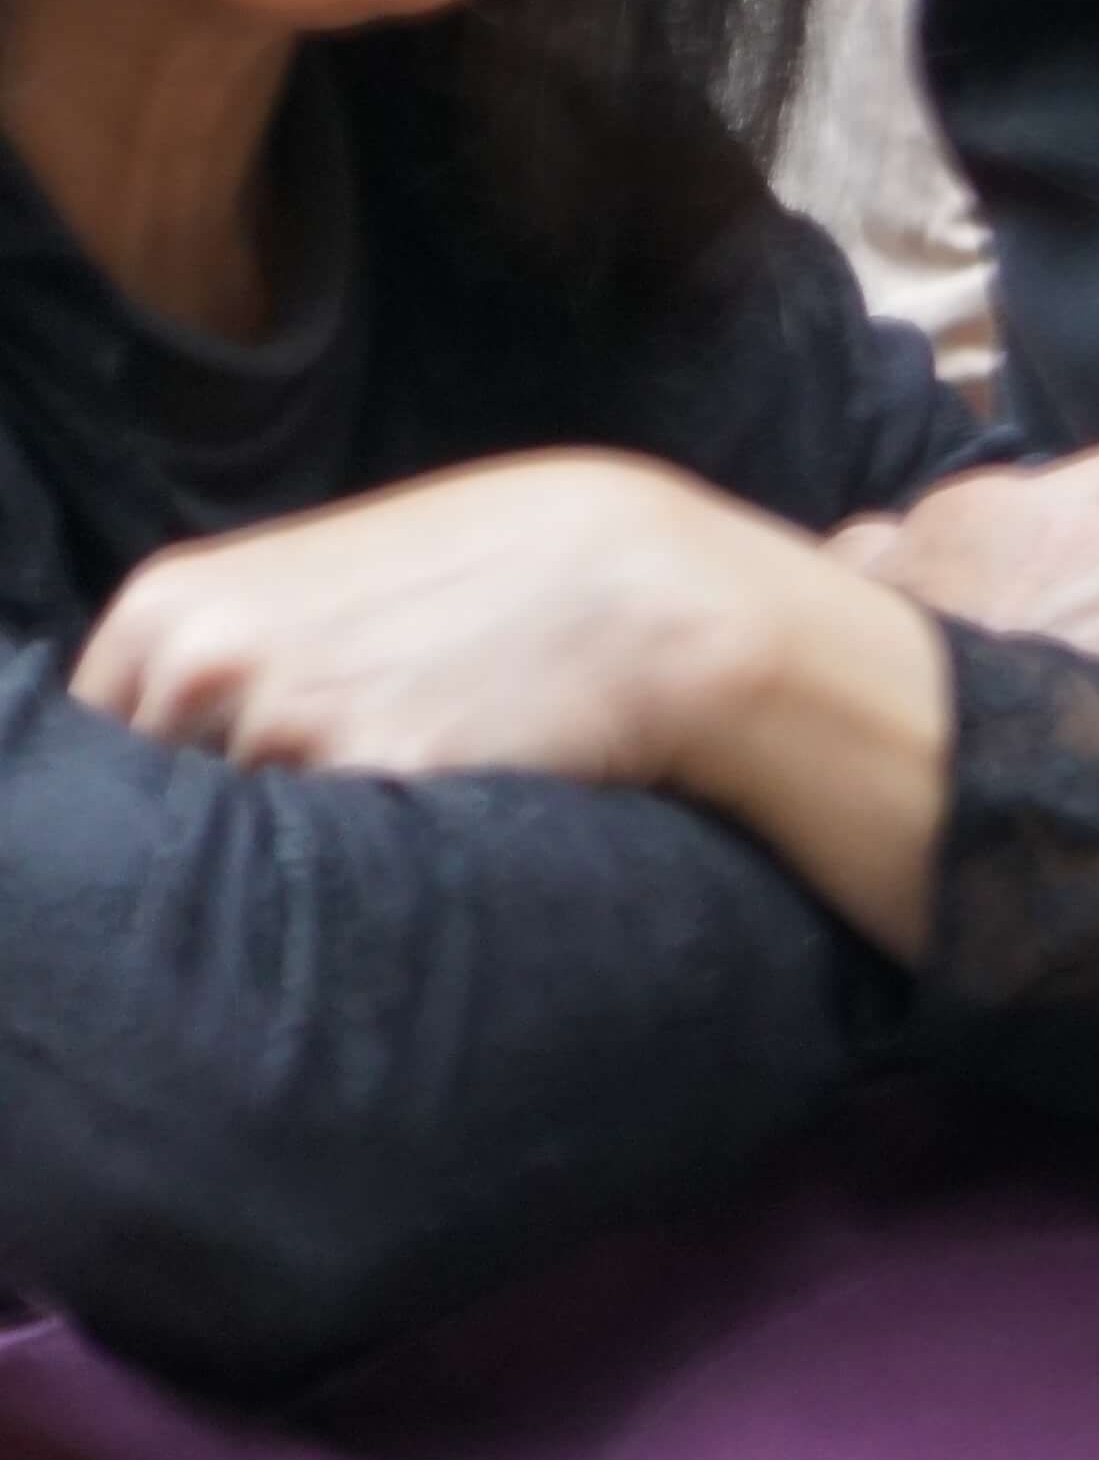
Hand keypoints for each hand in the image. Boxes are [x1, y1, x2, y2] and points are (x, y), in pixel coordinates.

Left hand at [74, 450, 960, 953]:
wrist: (655, 592)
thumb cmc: (499, 578)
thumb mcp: (331, 577)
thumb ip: (223, 647)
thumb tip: (153, 746)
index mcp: (173, 605)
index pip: (82, 746)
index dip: (147, 787)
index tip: (204, 810)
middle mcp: (205, 663)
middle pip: (142, 806)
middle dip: (201, 832)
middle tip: (296, 827)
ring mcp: (286, 728)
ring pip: (227, 852)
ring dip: (277, 868)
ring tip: (371, 826)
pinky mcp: (373, 790)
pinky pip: (320, 876)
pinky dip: (351, 882)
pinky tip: (417, 839)